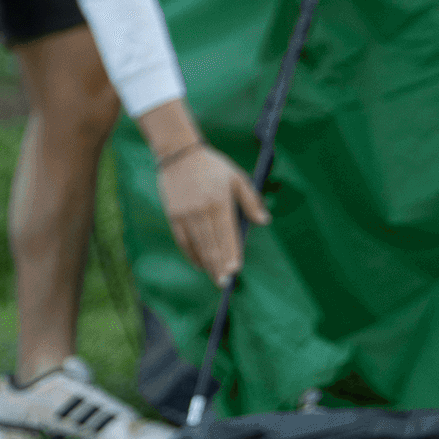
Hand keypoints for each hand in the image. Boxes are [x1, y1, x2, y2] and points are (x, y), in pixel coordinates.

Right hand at [153, 138, 269, 284]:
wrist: (178, 154)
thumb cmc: (212, 166)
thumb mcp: (236, 177)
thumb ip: (251, 201)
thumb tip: (264, 221)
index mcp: (219, 202)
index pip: (227, 235)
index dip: (231, 254)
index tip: (235, 271)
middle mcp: (201, 210)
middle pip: (211, 244)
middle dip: (219, 266)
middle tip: (226, 284)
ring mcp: (185, 214)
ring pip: (198, 245)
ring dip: (207, 265)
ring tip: (216, 279)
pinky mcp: (174, 215)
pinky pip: (183, 241)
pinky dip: (192, 255)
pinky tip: (200, 265)